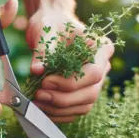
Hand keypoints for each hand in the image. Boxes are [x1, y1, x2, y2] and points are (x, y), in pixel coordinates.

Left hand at [26, 6, 113, 122]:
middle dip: (62, 99)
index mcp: (101, 48)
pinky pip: (76, 110)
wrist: (51, 26)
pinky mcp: (82, 92)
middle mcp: (102, 67)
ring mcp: (93, 82)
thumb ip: (42, 51)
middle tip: (38, 94)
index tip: (45, 81)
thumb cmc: (52, 24)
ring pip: (84, 106)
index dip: (69, 83)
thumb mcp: (46, 31)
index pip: (94, 73)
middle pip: (90, 94)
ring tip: (37, 102)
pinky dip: (59, 113)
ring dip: (59, 109)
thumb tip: (36, 71)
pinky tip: (42, 108)